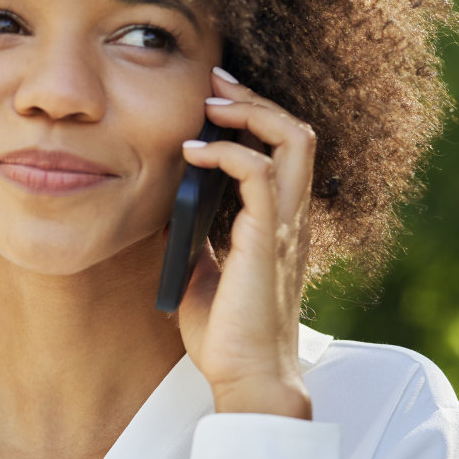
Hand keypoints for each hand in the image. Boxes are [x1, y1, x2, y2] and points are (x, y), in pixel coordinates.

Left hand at [174, 67, 314, 419]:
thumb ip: (192, 234)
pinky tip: (194, 153)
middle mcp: (290, 218)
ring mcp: (283, 228)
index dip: (255, 116)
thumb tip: (161, 206)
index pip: (283, 150)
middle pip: (297, 133)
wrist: (245, 376)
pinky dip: (230, 153)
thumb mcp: (200, 269)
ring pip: (293, 142)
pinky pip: (262, 176)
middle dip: (255, 98)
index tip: (215, 98)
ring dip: (250, 113)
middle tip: (215, 81)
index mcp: (277, 224)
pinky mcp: (267, 241)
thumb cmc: (225, 332)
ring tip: (210, 106)